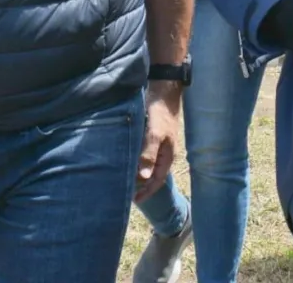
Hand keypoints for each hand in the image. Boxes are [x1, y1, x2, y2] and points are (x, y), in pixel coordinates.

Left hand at [135, 84, 181, 201]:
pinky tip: (127, 161)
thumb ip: (149, 154)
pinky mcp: (152, 137)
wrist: (164, 91)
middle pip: (153, 175)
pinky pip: (145, 155)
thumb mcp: (154, 134)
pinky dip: (137, 161)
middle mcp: (163, 153)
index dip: (147, 191)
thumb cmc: (160, 113)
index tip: (135, 200)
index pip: (157, 180)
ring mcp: (158, 145)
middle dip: (141, 186)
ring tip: (125, 181)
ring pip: (148, 165)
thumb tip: (144, 177)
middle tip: (126, 194)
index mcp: (167, 156)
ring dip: (138, 174)